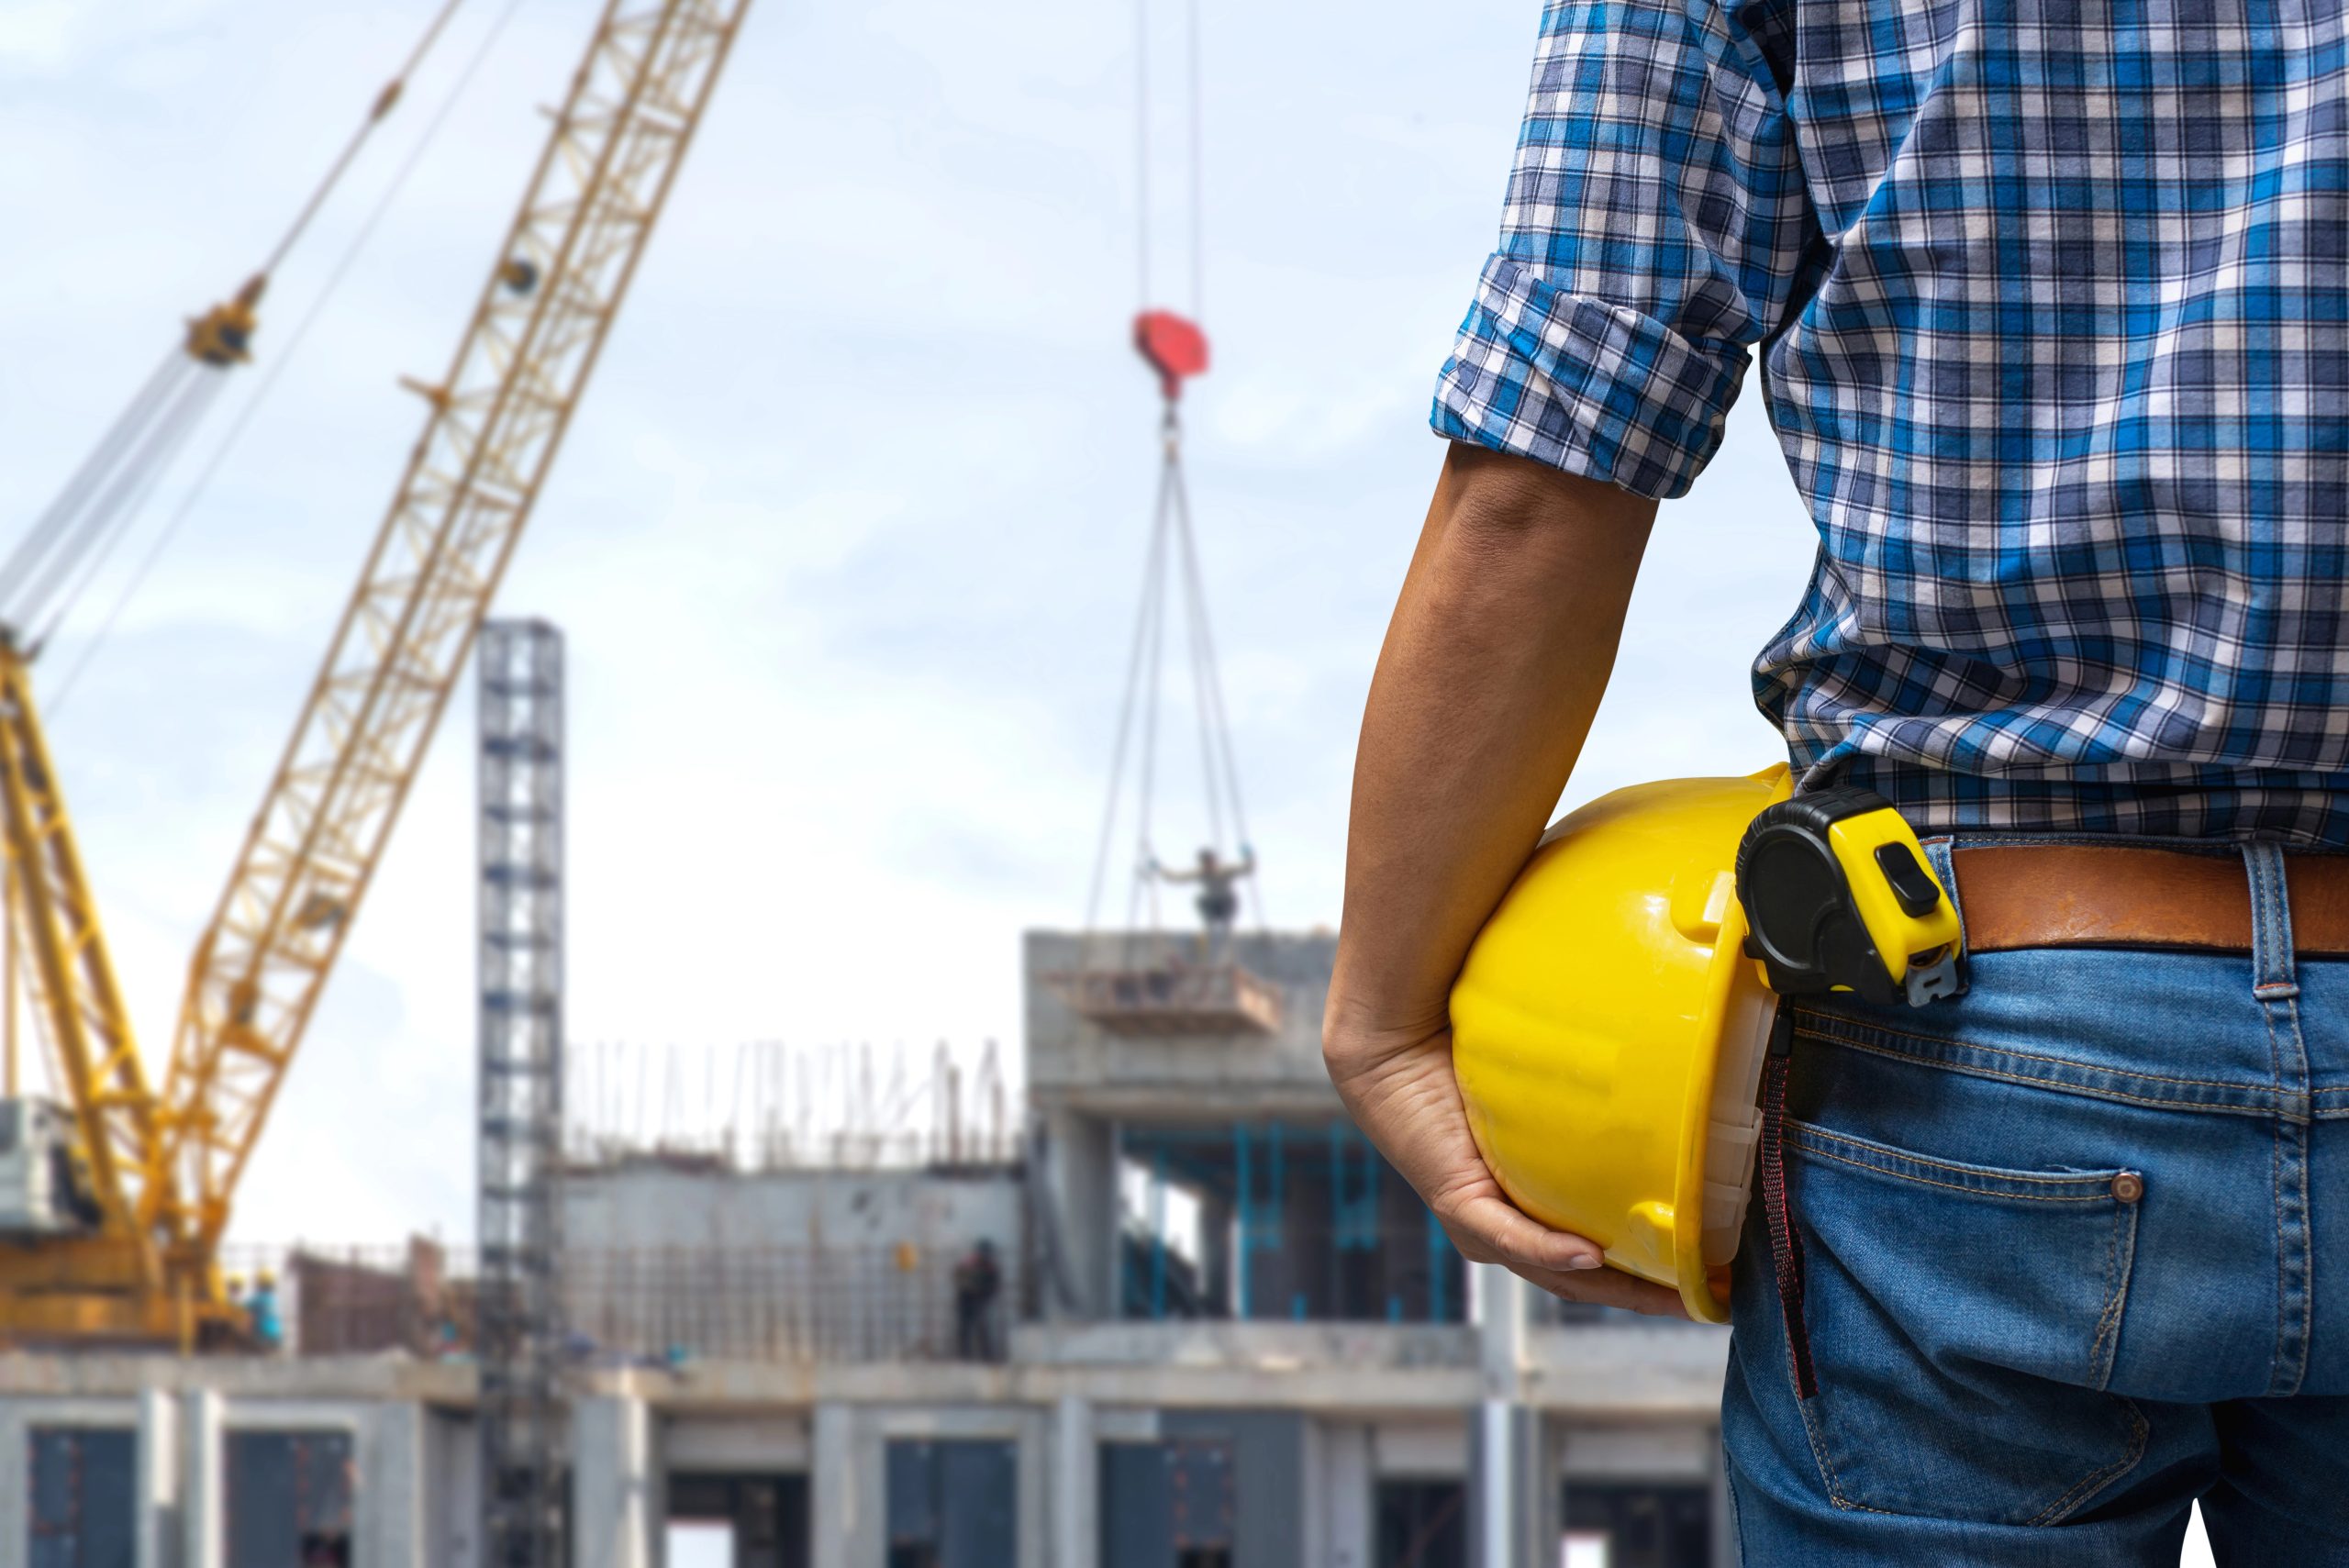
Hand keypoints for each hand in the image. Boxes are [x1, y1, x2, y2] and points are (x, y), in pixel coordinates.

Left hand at [1323, 1011, 1689, 1318]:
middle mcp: (1506, 1226)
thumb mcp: (1546, 1087)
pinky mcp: (1457, 1201)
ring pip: (1555, 1272)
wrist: (1395, 1044)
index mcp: (1529, 1206)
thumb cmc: (1469, 1056)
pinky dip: (1551, 1248)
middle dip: (1650, 1294)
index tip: (1717, 1272)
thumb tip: (1667, 1063)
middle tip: (1713, 1296)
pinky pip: (1509, 1235)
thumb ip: (1595, 1092)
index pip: (1601, 1255)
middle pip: (1587, 1280)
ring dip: (1615, 1286)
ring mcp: (1481, 1222)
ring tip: (1674, 1291)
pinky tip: (1594, 1252)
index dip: (1656, 1271)